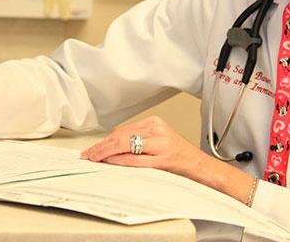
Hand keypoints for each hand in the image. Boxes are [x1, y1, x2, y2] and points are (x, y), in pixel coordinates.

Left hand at [80, 116, 255, 204]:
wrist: (201, 166)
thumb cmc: (179, 157)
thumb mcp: (157, 143)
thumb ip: (138, 142)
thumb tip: (111, 148)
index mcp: (155, 123)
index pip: (122, 130)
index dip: (105, 140)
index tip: (93, 149)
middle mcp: (158, 130)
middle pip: (121, 136)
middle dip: (102, 147)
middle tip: (89, 155)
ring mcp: (161, 143)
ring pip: (126, 144)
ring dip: (107, 153)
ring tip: (95, 159)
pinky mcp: (164, 158)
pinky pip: (136, 159)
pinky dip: (121, 160)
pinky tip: (111, 162)